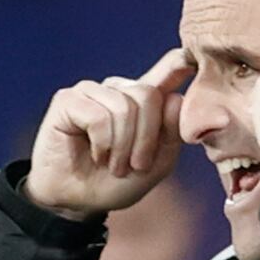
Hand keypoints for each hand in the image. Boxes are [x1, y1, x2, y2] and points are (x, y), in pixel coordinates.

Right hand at [23, 46, 191, 218]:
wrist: (77, 201)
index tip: (191, 57)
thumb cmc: (114, 183)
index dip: (178, 62)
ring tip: (113, 165)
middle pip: (148, 95)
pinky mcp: (68, 100)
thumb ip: (170, 134)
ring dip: (121, 146)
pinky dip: (101, 143)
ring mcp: (93, 91)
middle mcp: (119, 90)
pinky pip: (98, 116)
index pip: (168, 70)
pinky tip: (96, 154)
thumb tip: (175, 98)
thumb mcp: (155, 165)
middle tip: (133, 165)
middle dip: (145, 138)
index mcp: (143, 101)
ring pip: (123, 107)